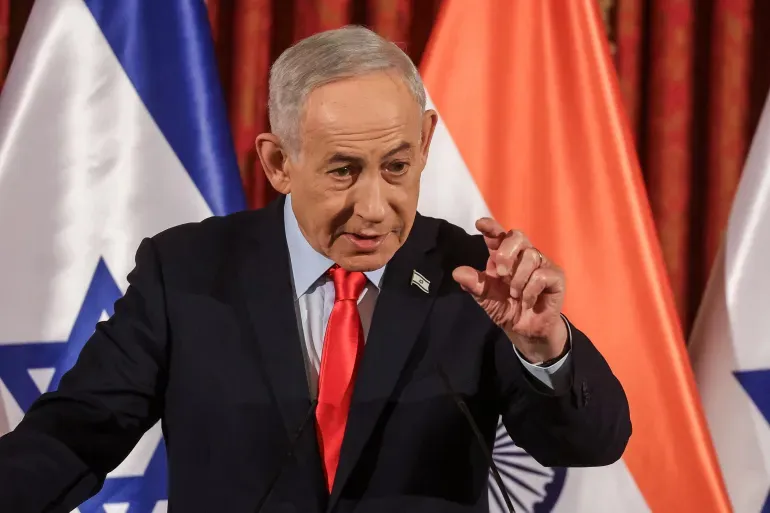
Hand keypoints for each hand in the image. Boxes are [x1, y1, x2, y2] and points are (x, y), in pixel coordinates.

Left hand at [452, 218, 567, 362]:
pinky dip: (530, 291)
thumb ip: (474, 285)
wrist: (526, 331)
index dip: (491, 227)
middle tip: (499, 274)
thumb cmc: (507, 309)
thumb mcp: (486, 298)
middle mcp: (524, 255)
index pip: (499, 235)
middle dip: (506, 253)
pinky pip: (542, 275)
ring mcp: (542, 264)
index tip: (480, 223)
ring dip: (518, 279)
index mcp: (505, 257)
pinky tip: (527, 301)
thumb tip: (457, 272)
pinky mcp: (556, 277)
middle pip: (517, 236)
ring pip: (531, 256)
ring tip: (514, 294)